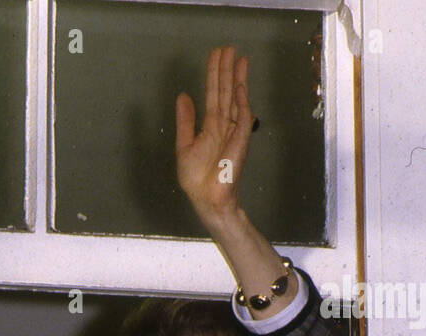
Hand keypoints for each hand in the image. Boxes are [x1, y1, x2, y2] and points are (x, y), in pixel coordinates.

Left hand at [175, 46, 254, 223]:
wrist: (207, 199)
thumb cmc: (197, 178)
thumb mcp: (185, 145)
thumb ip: (186, 121)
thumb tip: (183, 96)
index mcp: (211, 125)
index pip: (213, 94)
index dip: (214, 74)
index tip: (217, 55)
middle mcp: (224, 124)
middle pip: (225, 91)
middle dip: (226, 69)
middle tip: (228, 47)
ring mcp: (234, 130)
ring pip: (235, 98)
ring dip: (236, 78)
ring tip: (237, 56)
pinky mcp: (240, 140)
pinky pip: (242, 116)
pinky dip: (240, 100)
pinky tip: (237, 85)